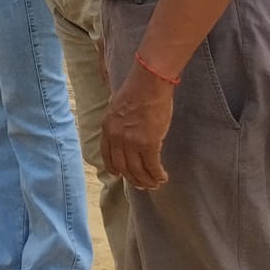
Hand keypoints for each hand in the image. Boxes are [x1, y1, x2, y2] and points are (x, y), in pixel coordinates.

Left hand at [100, 66, 173, 189]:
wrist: (149, 83)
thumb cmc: (137, 91)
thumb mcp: (118, 108)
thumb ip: (118, 124)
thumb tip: (126, 136)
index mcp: (107, 128)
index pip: (107, 155)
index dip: (114, 168)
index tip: (119, 175)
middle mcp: (116, 138)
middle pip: (122, 167)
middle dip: (132, 179)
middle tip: (141, 185)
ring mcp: (131, 142)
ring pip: (137, 170)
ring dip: (146, 181)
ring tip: (154, 184)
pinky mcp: (148, 143)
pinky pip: (152, 166)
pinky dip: (157, 175)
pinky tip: (162, 177)